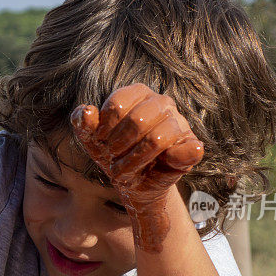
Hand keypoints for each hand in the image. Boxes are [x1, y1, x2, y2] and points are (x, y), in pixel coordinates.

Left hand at [71, 84, 203, 249]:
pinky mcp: (192, 145)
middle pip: (137, 120)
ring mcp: (179, 122)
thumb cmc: (115, 154)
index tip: (100, 144)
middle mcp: (161, 102)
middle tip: (111, 160)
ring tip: (124, 170)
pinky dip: (171, 160)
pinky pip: (187, 150)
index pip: (118, 105)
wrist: (134, 183)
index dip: (105, 130)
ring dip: (134, 161)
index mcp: (137, 93)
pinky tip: (158, 165)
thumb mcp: (92, 141)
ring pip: (157, 138)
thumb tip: (86, 110)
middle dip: (119, 147)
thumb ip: (83, 123)